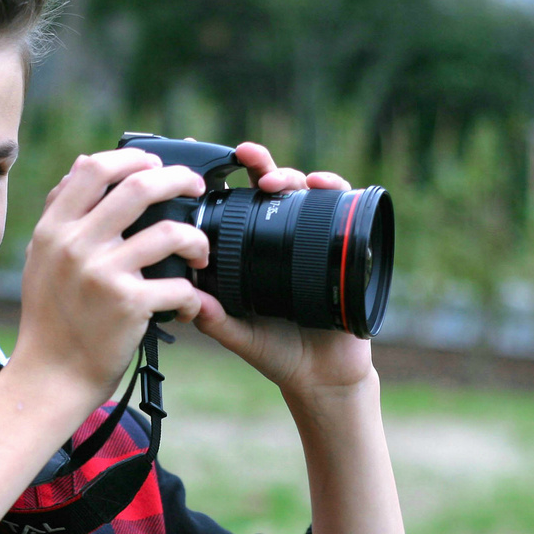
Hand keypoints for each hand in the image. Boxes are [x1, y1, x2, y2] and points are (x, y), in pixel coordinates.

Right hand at [11, 148, 209, 408]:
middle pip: (139, 186)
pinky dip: (193, 296)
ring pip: (171, 232)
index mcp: (54, 229)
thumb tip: (83, 163)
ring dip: (197, 240)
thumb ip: (61, 211)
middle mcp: (75, 245)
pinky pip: (179, 286)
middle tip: (195, 188)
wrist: (50, 376)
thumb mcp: (42, 258)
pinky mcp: (128, 305)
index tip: (155, 164)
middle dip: (179, 179)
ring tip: (201, 253)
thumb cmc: (51, 319)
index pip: (94, 168)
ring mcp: (103, 273)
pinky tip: (191, 304)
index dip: (132, 158)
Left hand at [191, 141, 375, 399]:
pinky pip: (342, 209)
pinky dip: (334, 188)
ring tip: (276, 180)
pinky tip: (322, 184)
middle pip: (270, 188)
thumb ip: (216, 319)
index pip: (236, 205)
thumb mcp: (240, 335)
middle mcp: (282, 240)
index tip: (202, 157)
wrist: (324, 377)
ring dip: (291, 174)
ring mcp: (314, 240)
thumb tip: (188, 297)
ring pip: (303, 191)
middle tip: (246, 156)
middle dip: (259, 164)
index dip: (223, 178)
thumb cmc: (278, 354)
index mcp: (252, 252)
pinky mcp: (344, 246)